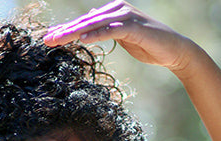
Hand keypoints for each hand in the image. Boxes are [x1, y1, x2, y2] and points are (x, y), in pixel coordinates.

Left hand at [44, 2, 192, 73]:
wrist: (173, 51)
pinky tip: (82, 41)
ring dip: (75, 33)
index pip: (85, 22)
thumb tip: (90, 22)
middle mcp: (117, 9)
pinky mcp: (133, 27)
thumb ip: (106, 29)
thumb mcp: (122, 37)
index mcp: (112, 12)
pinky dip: (96, 35)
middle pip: (86, 22)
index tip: (49, 39)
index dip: (66, 30)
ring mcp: (125, 17)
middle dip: (65, 31)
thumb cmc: (149, 45)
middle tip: (46, 40)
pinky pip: (110, 31)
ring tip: (58, 41)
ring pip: (94, 25)